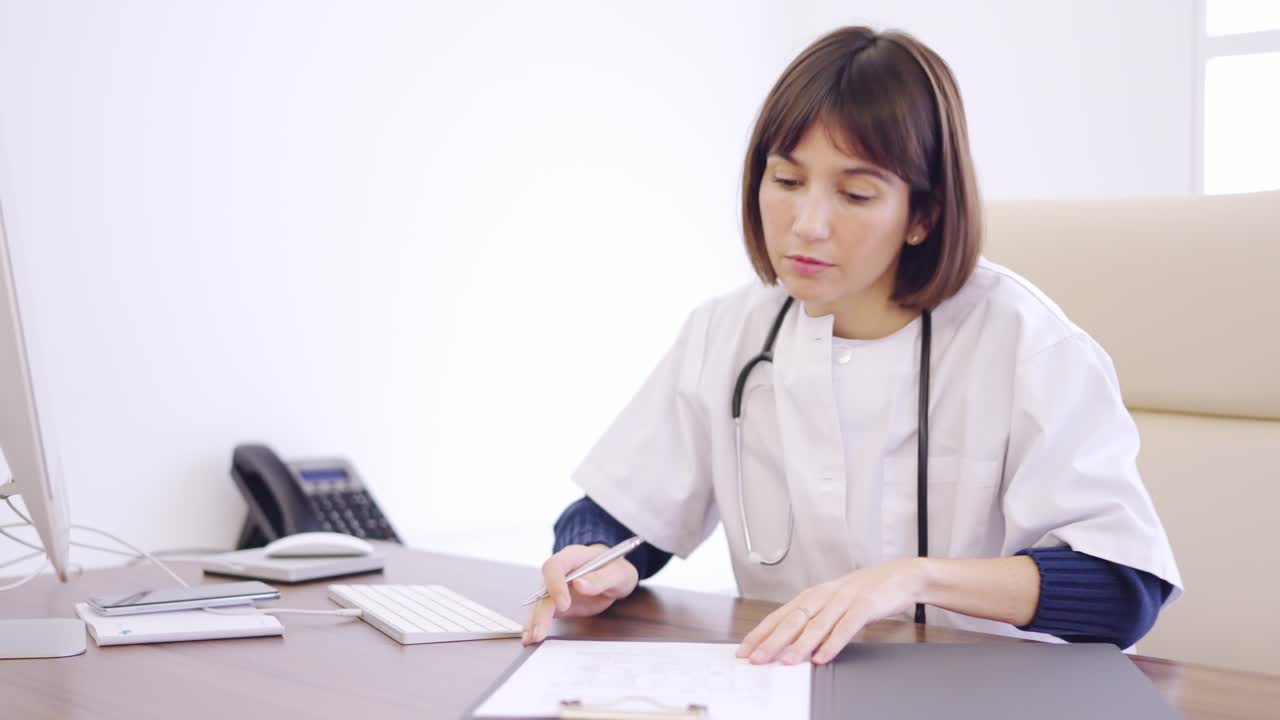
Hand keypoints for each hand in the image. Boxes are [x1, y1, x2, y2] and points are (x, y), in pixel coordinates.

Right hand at [522, 544, 638, 645]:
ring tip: (531, 638)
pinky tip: (531, 636)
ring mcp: (555, 587)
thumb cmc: (615, 568)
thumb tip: (580, 584)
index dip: (555, 585)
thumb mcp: (618, 573)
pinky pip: (543, 611)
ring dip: (534, 621)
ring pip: (540, 603)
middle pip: (544, 588)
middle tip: (540, 631)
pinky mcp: (555, 602)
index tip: (564, 604)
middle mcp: (559, 571)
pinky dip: (536, 624)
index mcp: (573, 557)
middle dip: (540, 611)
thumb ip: (601, 578)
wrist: (612, 573)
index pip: (555, 566)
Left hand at [735, 558, 926, 664]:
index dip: (761, 632)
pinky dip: (833, 642)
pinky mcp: (865, 605)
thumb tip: (791, 644)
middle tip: (757, 659)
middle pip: (793, 619)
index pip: (781, 615)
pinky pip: (846, 626)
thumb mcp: (836, 603)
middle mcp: (825, 595)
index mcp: (814, 595)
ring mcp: (845, 599)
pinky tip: (822, 657)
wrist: (903, 575)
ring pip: (817, 624)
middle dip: (772, 641)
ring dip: (799, 645)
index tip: (745, 649)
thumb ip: (816, 621)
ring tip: (785, 662)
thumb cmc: (866, 591)